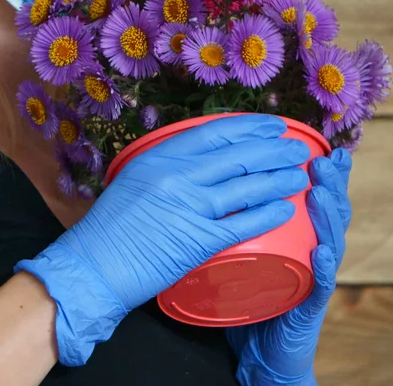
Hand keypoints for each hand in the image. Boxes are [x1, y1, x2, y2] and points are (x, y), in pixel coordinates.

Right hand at [16, 115, 311, 365]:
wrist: (92, 267)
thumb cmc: (109, 227)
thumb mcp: (133, 180)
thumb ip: (167, 168)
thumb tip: (203, 161)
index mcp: (159, 157)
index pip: (215, 133)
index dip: (250, 126)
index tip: (274, 126)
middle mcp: (177, 177)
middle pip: (238, 156)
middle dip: (274, 149)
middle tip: (299, 149)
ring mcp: (189, 208)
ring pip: (246, 187)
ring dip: (278, 179)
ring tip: (300, 176)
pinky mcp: (197, 242)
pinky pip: (242, 224)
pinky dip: (267, 215)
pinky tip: (286, 210)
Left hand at [227, 148, 352, 385]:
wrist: (261, 347)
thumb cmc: (253, 290)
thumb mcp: (250, 246)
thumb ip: (246, 217)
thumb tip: (221, 179)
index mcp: (301, 234)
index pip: (316, 196)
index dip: (324, 172)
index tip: (324, 146)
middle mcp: (314, 249)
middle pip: (330, 211)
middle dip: (330, 183)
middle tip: (322, 160)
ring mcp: (314, 277)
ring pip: (331, 241)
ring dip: (328, 216)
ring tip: (320, 193)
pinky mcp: (309, 304)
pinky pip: (320, 284)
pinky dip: (323, 266)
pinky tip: (321, 251)